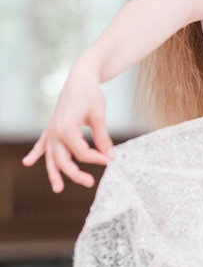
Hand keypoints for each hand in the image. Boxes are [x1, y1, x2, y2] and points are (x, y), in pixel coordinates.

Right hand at [22, 63, 113, 192]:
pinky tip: (28, 162)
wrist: (80, 78)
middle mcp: (55, 132)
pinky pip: (41, 143)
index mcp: (67, 129)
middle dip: (76, 174)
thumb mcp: (98, 115)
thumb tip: (111, 156)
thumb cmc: (90, 94)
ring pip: (51, 157)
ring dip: (53, 173)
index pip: (82, 153)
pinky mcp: (51, 127)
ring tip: (58, 189)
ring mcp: (51, 130)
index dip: (98, 158)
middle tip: (90, 183)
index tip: (110, 160)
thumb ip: (102, 138)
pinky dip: (35, 153)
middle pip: (64, 160)